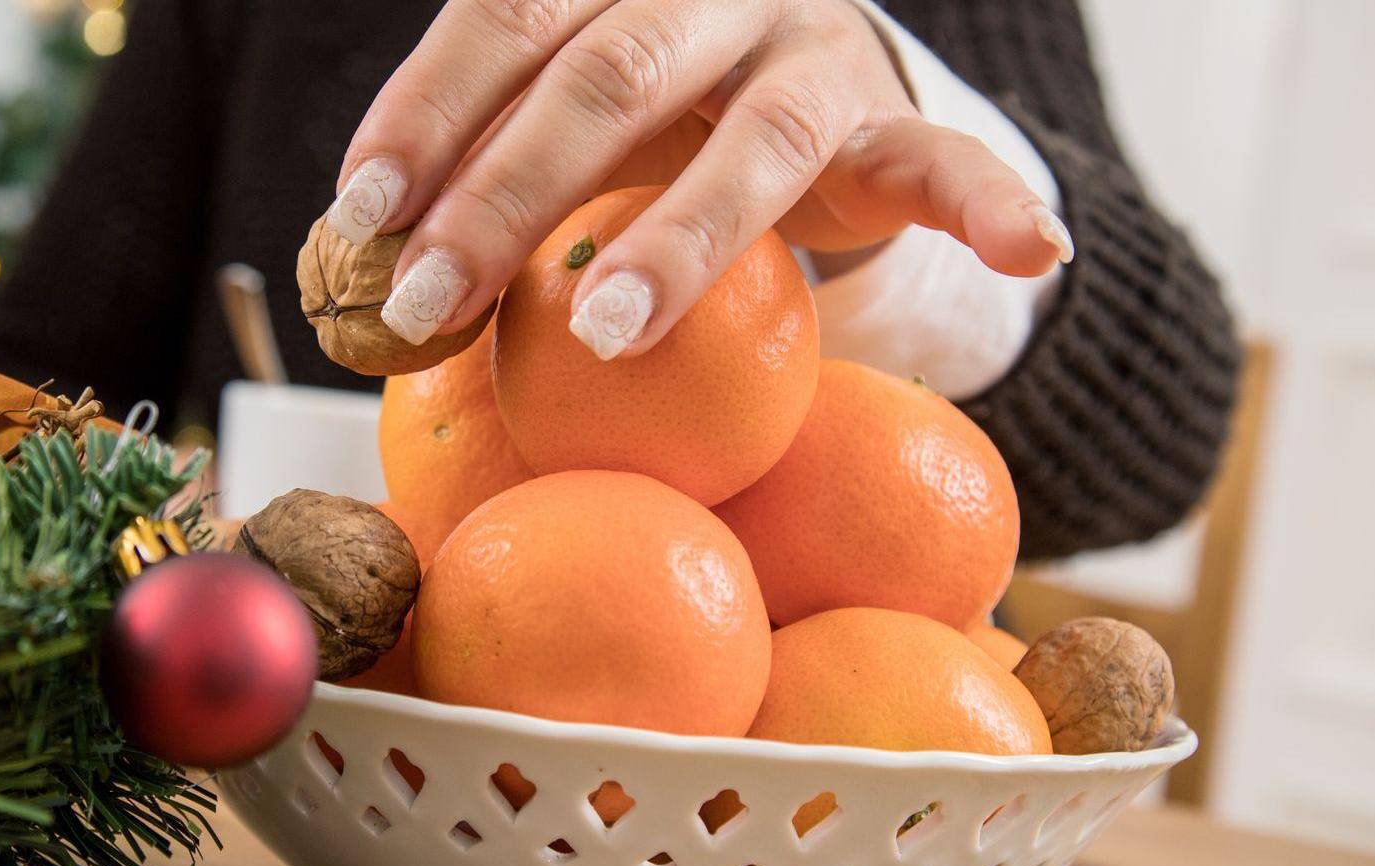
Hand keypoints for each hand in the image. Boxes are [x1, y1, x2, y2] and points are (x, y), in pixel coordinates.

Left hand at [325, 0, 1073, 359]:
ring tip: (612, 327)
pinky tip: (1029, 240)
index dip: (429, 108)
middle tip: (428, 299)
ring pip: (755, 135)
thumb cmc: (649, 116)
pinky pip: (947, 161)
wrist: (801, 81)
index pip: (505, 18)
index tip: (360, 207)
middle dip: (508, 194)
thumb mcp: (566, 115)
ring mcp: (814, 51)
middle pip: (608, 76)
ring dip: (681, 236)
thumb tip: (345, 255)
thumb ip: (484, 159)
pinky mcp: (897, 121)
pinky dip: (989, 203)